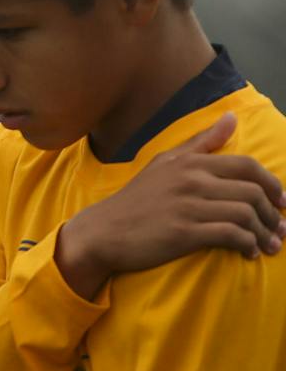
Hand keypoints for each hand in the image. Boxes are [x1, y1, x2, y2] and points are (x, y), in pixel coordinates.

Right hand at [56, 113, 285, 297]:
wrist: (103, 232)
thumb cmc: (136, 199)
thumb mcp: (165, 163)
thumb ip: (202, 142)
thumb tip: (232, 117)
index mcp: (190, 163)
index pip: (247, 167)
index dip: (273, 185)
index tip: (281, 202)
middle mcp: (191, 180)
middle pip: (252, 192)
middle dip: (274, 213)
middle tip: (279, 228)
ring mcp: (188, 206)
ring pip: (246, 214)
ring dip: (265, 233)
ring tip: (269, 245)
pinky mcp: (185, 232)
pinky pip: (231, 235)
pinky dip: (247, 244)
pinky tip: (249, 252)